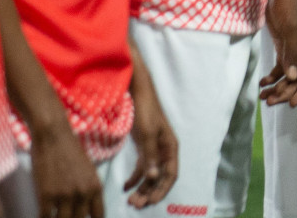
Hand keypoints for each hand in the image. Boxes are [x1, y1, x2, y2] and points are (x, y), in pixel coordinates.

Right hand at [29, 119, 103, 217]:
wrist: (53, 135)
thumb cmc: (69, 151)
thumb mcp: (88, 171)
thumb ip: (88, 190)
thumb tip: (85, 210)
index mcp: (96, 187)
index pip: (99, 215)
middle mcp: (83, 193)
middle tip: (65, 214)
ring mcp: (64, 195)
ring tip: (54, 214)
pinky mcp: (46, 195)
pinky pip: (45, 216)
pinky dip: (43, 217)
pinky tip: (42, 214)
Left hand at [124, 62, 177, 207]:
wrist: (138, 92)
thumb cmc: (145, 111)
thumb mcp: (147, 134)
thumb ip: (151, 156)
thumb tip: (154, 177)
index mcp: (170, 147)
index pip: (171, 174)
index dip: (162, 189)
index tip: (150, 201)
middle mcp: (164, 150)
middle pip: (160, 177)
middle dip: (149, 191)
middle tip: (135, 204)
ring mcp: (154, 149)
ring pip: (151, 174)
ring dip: (142, 187)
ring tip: (131, 199)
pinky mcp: (144, 146)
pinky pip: (142, 167)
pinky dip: (135, 177)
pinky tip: (126, 186)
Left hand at [261, 0, 296, 107]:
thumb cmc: (289, 6)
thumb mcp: (291, 29)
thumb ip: (291, 53)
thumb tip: (293, 77)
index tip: (291, 104)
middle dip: (286, 92)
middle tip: (270, 102)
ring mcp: (295, 50)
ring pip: (289, 75)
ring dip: (277, 87)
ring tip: (264, 97)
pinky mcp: (283, 47)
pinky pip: (280, 68)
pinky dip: (271, 77)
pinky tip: (262, 84)